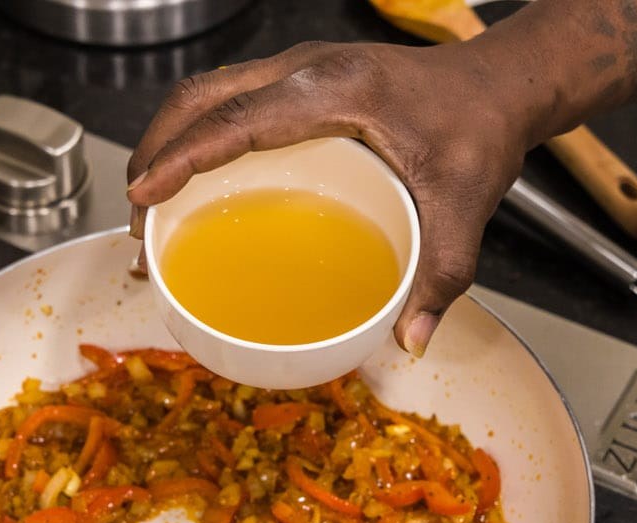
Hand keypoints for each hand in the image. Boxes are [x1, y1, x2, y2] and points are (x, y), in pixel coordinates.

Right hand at [125, 39, 551, 356]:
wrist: (499, 85)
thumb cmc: (479, 130)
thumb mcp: (466, 208)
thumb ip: (441, 275)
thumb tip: (409, 339)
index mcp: (337, 91)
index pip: (238, 117)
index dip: (181, 155)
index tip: (141, 194)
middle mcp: (307, 69)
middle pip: (202, 97)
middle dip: (156, 153)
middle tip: (137, 221)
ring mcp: (299, 69)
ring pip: (208, 93)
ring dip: (170, 142)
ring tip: (151, 207)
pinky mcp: (300, 80)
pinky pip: (230, 100)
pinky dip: (198, 137)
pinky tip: (196, 183)